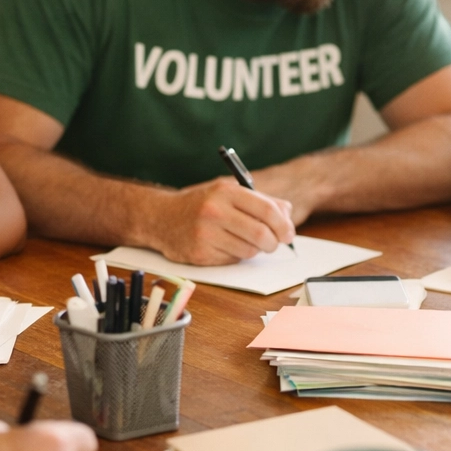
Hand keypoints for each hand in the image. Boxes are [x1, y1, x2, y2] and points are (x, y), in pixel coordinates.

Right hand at [147, 177, 295, 265]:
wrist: (162, 218)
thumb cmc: (202, 205)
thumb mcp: (229, 193)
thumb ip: (261, 201)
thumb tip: (287, 214)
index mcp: (226, 191)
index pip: (267, 210)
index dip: (283, 225)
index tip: (288, 234)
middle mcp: (215, 210)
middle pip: (261, 234)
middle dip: (273, 243)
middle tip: (273, 243)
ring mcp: (205, 233)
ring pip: (249, 250)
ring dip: (254, 250)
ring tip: (245, 241)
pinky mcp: (200, 253)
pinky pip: (232, 260)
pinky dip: (236, 256)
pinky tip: (226, 246)